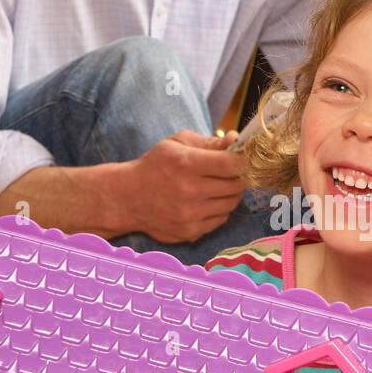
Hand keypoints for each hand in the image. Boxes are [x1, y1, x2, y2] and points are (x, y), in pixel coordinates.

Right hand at [122, 129, 245, 242]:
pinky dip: (220, 209)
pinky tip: (207, 201)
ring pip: (232, 203)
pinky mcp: (190, 231)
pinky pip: (221, 219)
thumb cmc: (155, 166)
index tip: (242, 157)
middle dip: (239, 176)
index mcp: (186, 164)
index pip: (232, 164)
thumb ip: (209, 142)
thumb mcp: (176, 143)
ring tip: (218, 185)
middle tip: (231, 171)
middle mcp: (189, 191)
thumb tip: (237, 141)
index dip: (243, 159)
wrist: (128, 198)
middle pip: (236, 185)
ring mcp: (190, 214)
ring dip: (231, 193)